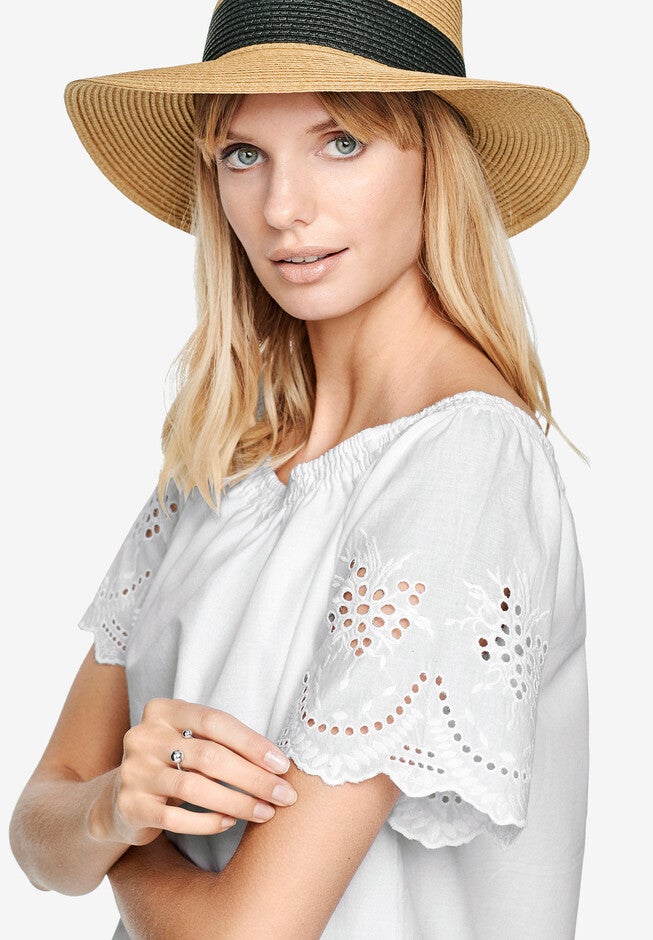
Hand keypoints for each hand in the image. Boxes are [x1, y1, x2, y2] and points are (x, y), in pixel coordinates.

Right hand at [89, 698, 296, 846]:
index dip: (252, 743)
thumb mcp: (189, 742)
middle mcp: (144, 736)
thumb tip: (277, 762)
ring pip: (195, 787)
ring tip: (265, 812)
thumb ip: (221, 742)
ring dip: (237, 802)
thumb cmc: (171, 766)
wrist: (117, 800)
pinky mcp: (130, 805)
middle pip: (209, 755)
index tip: (283, 765)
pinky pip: (176, 818)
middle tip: (284, 794)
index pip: (215, 721)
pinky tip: (230, 824)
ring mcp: (133, 771)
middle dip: (253, 777)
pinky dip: (208, 822)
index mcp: (163, 710)